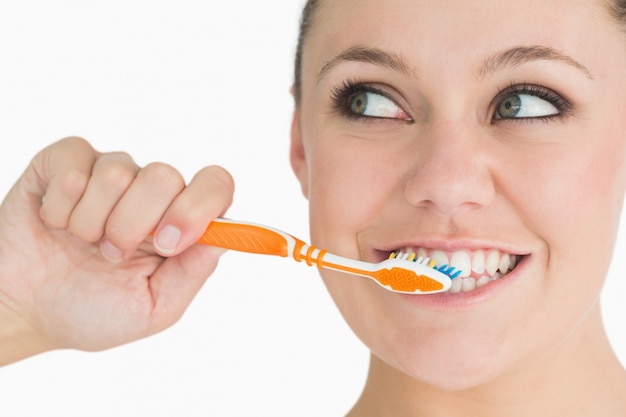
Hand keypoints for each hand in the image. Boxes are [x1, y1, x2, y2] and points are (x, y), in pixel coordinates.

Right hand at [0, 137, 233, 363]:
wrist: (23, 309)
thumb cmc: (90, 310)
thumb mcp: (153, 307)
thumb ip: (193, 271)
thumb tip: (226, 235)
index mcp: (179, 222)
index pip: (216, 185)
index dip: (198, 207)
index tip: (168, 243)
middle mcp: (150, 192)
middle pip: (166, 176)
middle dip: (132, 226)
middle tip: (111, 255)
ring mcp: (109, 173)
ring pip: (118, 172)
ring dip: (93, 223)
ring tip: (82, 244)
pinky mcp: (66, 162)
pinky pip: (73, 169)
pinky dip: (60, 210)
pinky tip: (56, 225)